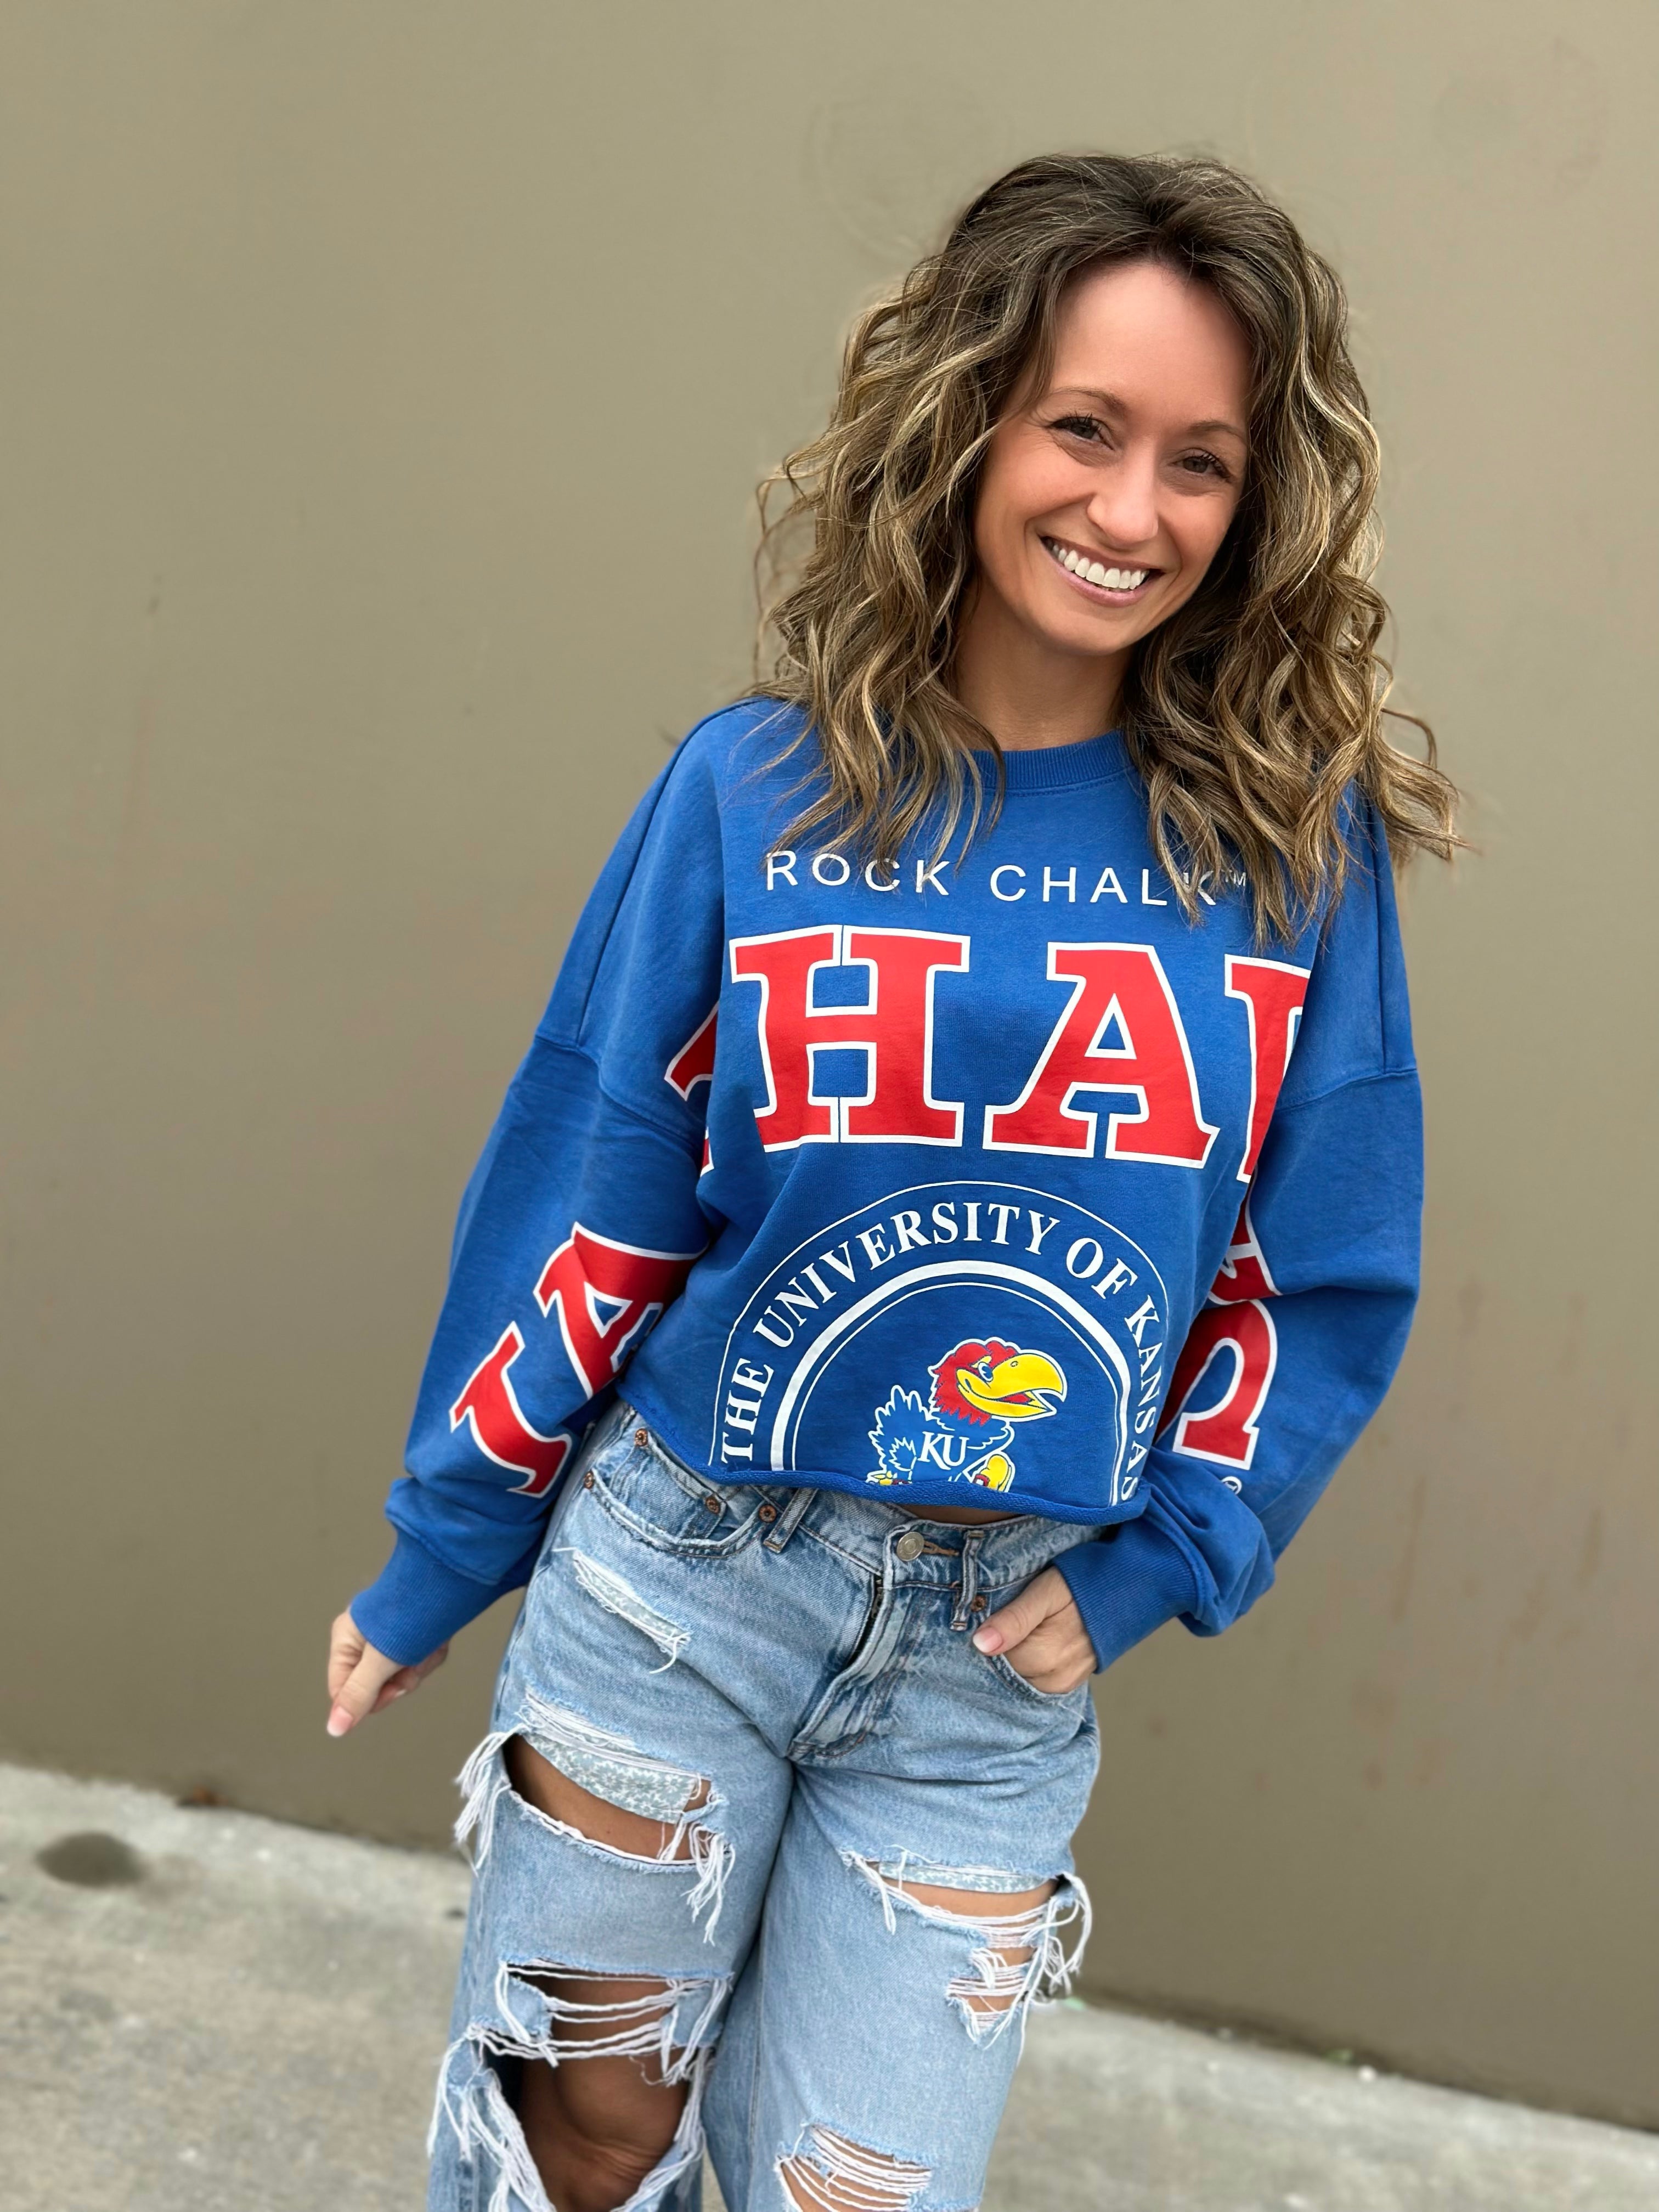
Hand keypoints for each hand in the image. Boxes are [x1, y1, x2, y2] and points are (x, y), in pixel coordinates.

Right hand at [326, 1609, 448, 1736]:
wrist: (446, 1578)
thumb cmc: (407, 1614)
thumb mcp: (380, 1660)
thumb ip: (358, 1695)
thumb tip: (334, 1729)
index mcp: (345, 1640)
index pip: (344, 1691)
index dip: (368, 1699)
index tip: (389, 1690)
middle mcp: (364, 1638)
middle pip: (377, 1685)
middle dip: (401, 1678)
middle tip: (412, 1662)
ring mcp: (390, 1635)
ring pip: (403, 1674)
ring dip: (420, 1664)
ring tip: (427, 1644)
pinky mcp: (413, 1632)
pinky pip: (419, 1659)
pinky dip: (431, 1653)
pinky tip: (437, 1640)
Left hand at [972, 1566, 1095, 1693]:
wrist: (1126, 1591)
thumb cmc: (1082, 1584)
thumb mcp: (1046, 1591)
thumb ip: (1015, 1618)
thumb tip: (981, 1645)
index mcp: (1045, 1657)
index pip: (994, 1658)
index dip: (991, 1634)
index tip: (998, 1613)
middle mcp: (1055, 1679)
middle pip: (1007, 1669)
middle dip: (1004, 1646)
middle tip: (1017, 1615)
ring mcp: (1065, 1684)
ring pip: (1020, 1677)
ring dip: (1018, 1655)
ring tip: (1032, 1626)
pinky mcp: (1070, 1683)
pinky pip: (1036, 1680)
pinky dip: (1030, 1663)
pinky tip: (1038, 1639)